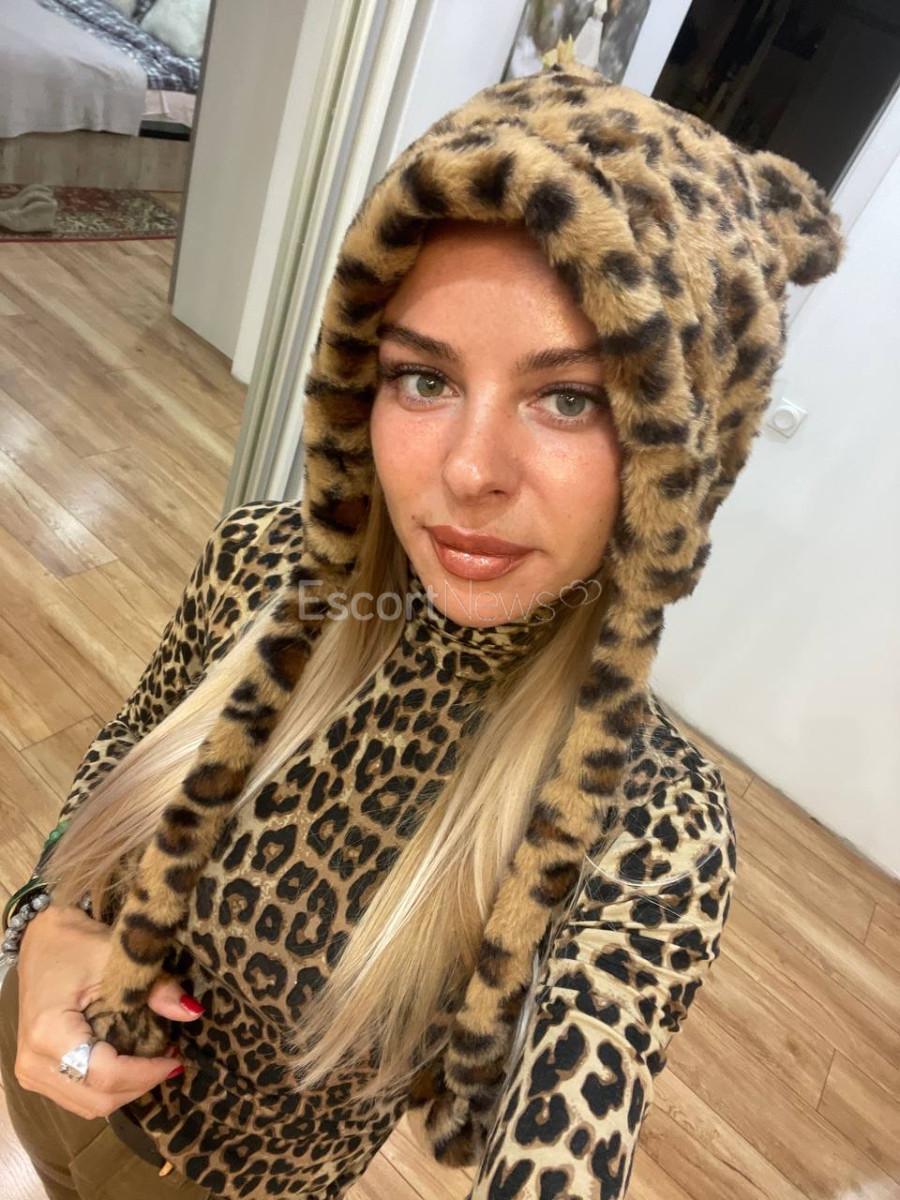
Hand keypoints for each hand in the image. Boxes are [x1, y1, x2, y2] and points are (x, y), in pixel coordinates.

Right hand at [13, 901, 203, 1118]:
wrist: (41, 942)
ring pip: (88, 1105)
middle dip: (140, 1084)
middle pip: (97, 1099)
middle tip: (171, 1058)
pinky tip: (131, 1063)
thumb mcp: (117, 959)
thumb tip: (194, 1012)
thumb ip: (156, 989)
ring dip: (127, 1089)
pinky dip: (109, 1087)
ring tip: (155, 1060)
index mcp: (49, 1033)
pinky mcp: (36, 1073)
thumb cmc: (76, 944)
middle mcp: (33, 1062)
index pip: (105, 1074)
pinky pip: (78, 1095)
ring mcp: (30, 1073)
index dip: (146, 1073)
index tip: (177, 1056)